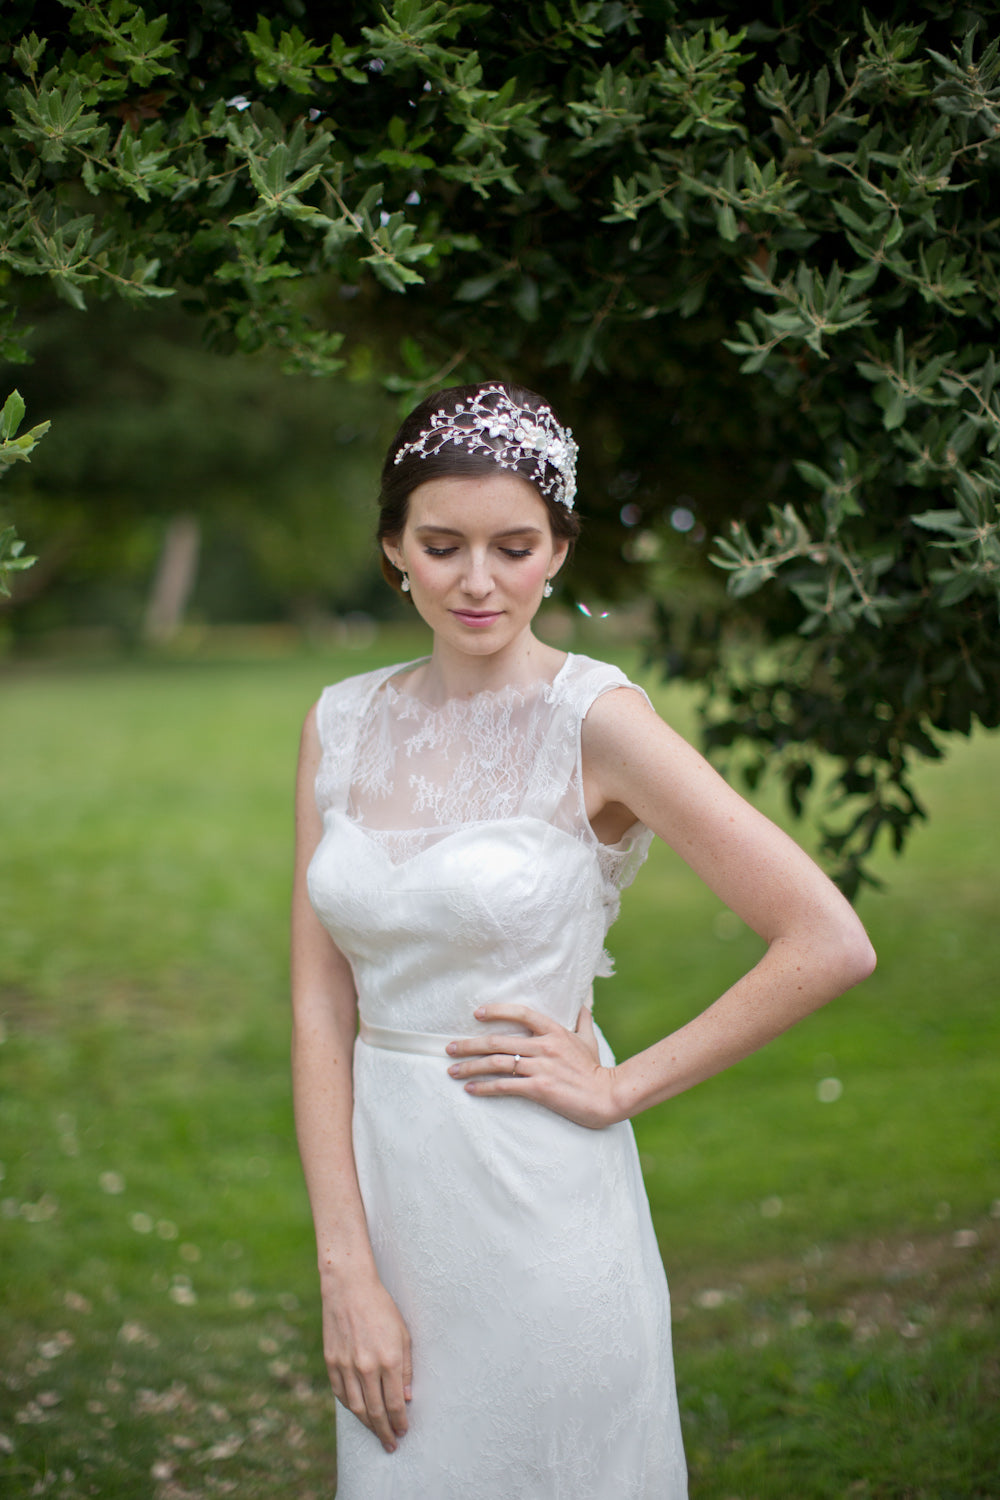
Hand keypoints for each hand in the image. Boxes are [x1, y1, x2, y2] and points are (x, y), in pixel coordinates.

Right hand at [321, 1272, 411, 1452]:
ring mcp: (346, 1365)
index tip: (403, 1432)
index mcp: (388, 1359)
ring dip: (368, 1425)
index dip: (399, 1422)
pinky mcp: (331, 1362)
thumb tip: (406, 1398)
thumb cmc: (381, 1307)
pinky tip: (359, 1412)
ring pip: (356, 1408)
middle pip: (376, 1412)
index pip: (394, 1404)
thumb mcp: (403, 1333)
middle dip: (385, 1432)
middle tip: (391, 1444)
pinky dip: (350, 1407)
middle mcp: (366, 1366)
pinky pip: (340, 1393)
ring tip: (376, 1433)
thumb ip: (406, 1368)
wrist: (349, 1287)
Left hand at [446, 1003, 619, 1128]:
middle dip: (469, 1045)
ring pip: (496, 1063)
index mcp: (554, 1031)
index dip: (497, 1011)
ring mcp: (540, 1067)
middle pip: (498, 1041)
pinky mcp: (539, 1089)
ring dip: (470, 1067)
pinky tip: (470, 1089)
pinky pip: (504, 1086)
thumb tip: (581, 1001)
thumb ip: (582, 1019)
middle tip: (449, 1048)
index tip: (476, 1014)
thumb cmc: (597, 1068)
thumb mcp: (589, 1038)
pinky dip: (484, 1087)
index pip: (520, 1013)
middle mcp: (544, 1046)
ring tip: (453, 1071)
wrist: (607, 1096)